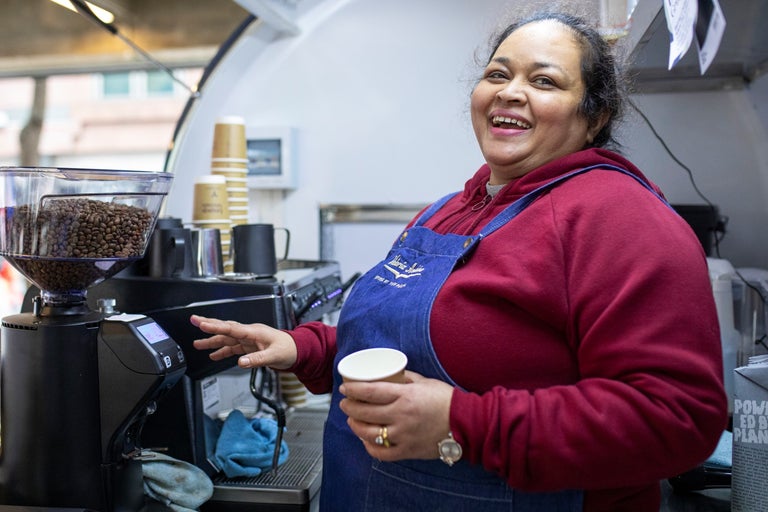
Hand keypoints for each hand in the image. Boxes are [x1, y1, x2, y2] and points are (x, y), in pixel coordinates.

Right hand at [190, 314, 297, 369]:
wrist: (297, 350)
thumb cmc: (289, 349)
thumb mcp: (274, 356)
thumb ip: (257, 359)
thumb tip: (241, 362)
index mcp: (255, 331)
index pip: (232, 328)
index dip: (216, 326)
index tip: (202, 324)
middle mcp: (250, 333)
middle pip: (226, 329)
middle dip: (209, 325)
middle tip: (194, 321)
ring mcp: (248, 339)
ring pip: (227, 338)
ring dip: (212, 341)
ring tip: (197, 344)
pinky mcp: (249, 346)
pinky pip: (232, 347)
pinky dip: (222, 351)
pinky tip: (214, 355)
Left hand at [339, 371, 454, 461]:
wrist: (465, 423)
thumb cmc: (446, 400)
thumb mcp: (424, 381)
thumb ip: (405, 378)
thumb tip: (389, 374)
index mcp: (405, 396)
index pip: (370, 392)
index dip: (353, 390)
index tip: (345, 388)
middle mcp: (401, 416)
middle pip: (365, 412)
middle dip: (349, 407)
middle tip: (345, 403)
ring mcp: (403, 435)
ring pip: (369, 433)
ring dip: (355, 426)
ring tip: (352, 420)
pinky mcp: (407, 450)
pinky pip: (382, 453)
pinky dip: (370, 447)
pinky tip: (365, 440)